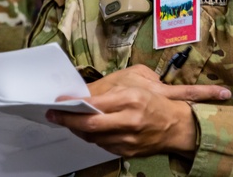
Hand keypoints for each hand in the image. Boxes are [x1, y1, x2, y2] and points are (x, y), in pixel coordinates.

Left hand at [47, 65, 229, 158]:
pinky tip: (86, 128)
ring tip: (68, 120)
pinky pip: (103, 145)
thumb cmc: (156, 99)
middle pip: (90, 124)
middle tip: (53, 115)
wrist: (179, 125)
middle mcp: (129, 121)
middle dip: (67, 120)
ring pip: (93, 137)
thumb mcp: (135, 80)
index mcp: (131, 98)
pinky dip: (92, 136)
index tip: (59, 101)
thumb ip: (108, 85)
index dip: (73, 103)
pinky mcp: (128, 152)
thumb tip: (83, 92)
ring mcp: (129, 139)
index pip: (94, 103)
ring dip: (78, 129)